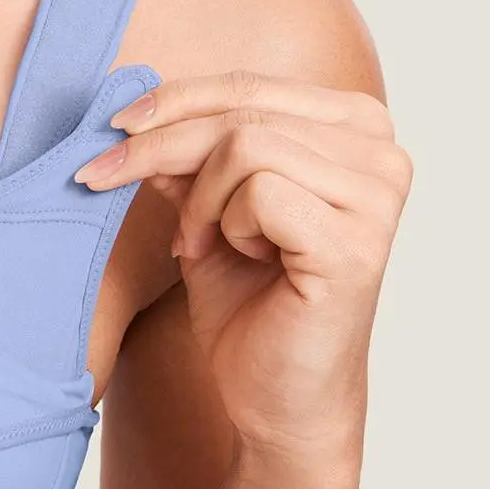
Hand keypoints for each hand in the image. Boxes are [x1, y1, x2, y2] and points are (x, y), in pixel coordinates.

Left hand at [75, 71, 412, 477]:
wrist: (277, 402)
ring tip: (201, 242)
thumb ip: (188, 154)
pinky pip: (259, 192)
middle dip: (160, 143)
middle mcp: (383, 156)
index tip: (111, 127)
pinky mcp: (356, 244)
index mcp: (358, 131)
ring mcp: (377, 200)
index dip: (171, 100)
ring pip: (245, 144)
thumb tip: (138, 107)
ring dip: (199, 198)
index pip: (249, 85)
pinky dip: (224, 224)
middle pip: (242, 110)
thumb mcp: (207, 208)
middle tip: (105, 177)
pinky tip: (236, 258)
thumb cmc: (252, 305)